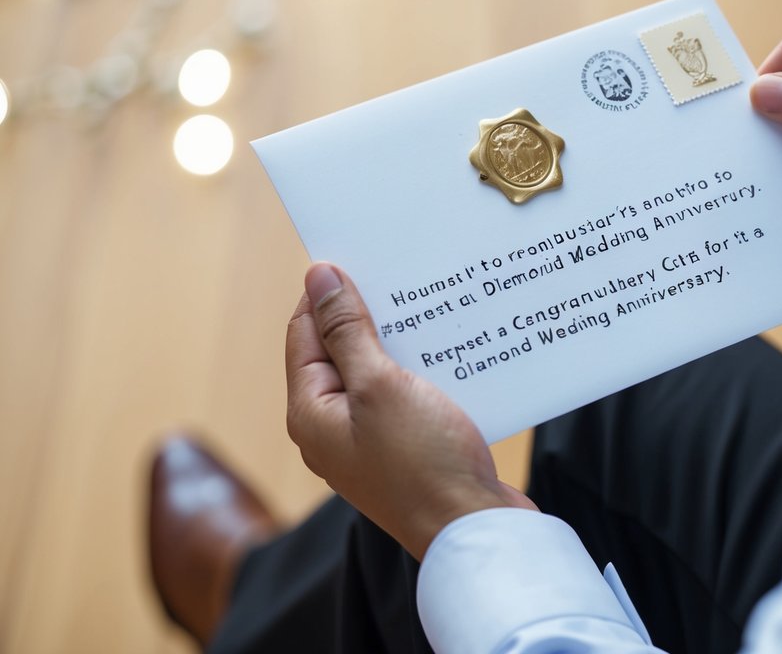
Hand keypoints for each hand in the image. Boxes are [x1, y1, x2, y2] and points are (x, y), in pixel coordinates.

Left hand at [284, 262, 534, 559]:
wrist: (473, 530)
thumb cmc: (423, 463)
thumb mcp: (380, 385)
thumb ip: (347, 331)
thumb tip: (318, 276)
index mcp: (311, 412)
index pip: (304, 333)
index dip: (326, 292)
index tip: (360, 256)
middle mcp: (333, 427)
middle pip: (340, 350)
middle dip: (369, 313)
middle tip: (402, 275)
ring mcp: (370, 440)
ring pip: (378, 371)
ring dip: (402, 340)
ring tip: (432, 305)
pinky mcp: (407, 448)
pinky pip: (407, 395)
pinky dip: (424, 368)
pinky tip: (451, 349)